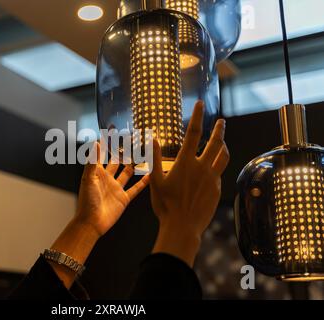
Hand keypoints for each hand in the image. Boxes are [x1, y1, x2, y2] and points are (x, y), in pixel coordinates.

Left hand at [49, 142, 148, 287]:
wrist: (92, 223)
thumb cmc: (87, 201)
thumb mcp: (89, 179)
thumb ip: (93, 161)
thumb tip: (95, 142)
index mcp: (97, 172)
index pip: (102, 154)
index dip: (106, 143)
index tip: (112, 131)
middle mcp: (108, 178)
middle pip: (117, 161)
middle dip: (123, 151)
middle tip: (133, 140)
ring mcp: (116, 188)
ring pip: (127, 173)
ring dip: (134, 164)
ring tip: (143, 154)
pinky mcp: (124, 198)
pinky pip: (135, 188)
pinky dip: (143, 182)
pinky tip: (150, 175)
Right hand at [150, 101, 229, 266]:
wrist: (182, 226)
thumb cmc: (165, 205)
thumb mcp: (155, 181)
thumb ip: (155, 158)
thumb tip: (153, 138)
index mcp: (186, 162)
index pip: (194, 133)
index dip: (198, 116)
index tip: (201, 104)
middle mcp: (202, 167)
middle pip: (216, 142)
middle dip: (219, 129)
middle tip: (222, 121)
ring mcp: (212, 178)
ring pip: (223, 157)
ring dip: (224, 146)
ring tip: (223, 142)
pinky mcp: (217, 189)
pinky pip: (219, 173)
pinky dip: (217, 167)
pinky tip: (211, 170)